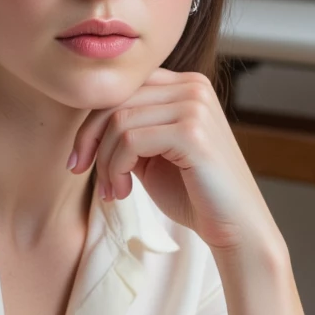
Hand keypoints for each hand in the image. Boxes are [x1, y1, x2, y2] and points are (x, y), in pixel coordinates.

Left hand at [68, 67, 276, 255]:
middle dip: (90, 141)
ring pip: (119, 122)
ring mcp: (195, 106)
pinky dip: (116, 168)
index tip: (79, 159)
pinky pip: (130, 140)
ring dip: (105, 162)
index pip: (122, 89)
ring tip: (112, 190)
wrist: (235, 228)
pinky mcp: (192, 131)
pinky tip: (123, 191)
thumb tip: (86, 125)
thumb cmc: (193, 194)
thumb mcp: (152, 154)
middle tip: (82, 173)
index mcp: (184, 86)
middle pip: (115, 101)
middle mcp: (192, 87)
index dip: (91, 123)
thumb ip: (128, 131)